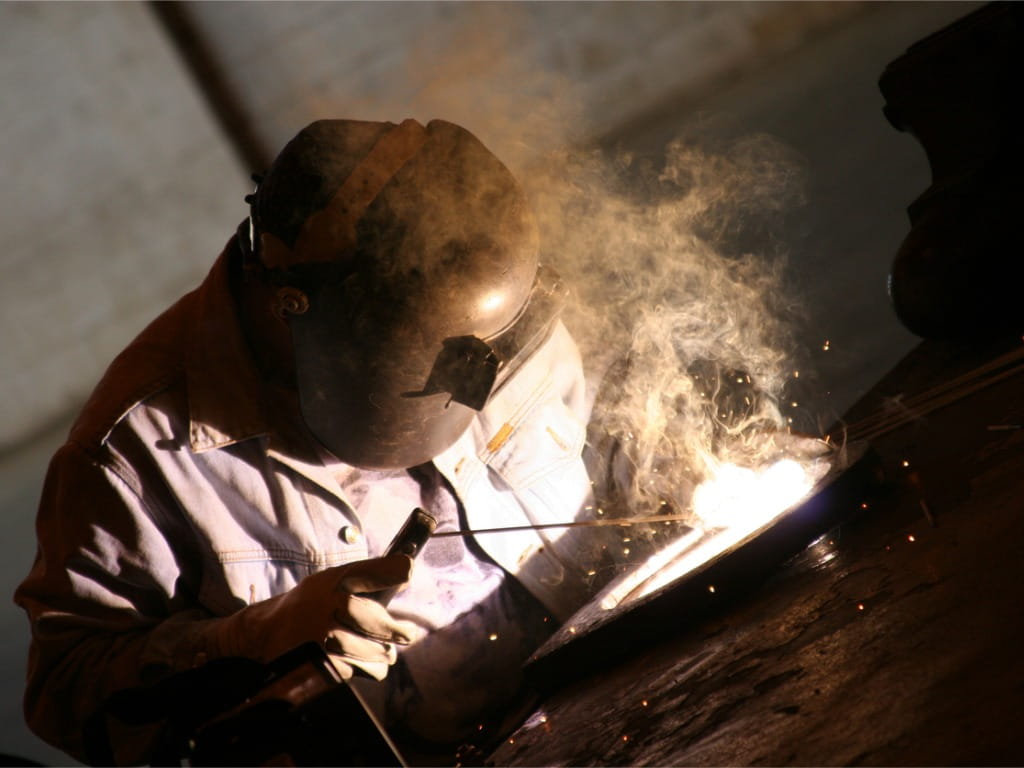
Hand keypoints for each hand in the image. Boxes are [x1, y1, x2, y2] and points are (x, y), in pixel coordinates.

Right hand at [210, 553, 416, 679]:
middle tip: (405, 633)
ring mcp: (331, 638)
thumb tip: (408, 571)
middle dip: (401, 632)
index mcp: (339, 580)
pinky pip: (369, 670)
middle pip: (389, 628)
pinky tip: (350, 656)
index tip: (406, 574)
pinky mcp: (329, 665)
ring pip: (383, 654)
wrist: (267, 632)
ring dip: (382, 653)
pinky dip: (366, 667)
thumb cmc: (311, 602)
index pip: (381, 572)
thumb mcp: (334, 579)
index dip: (398, 572)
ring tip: (370, 646)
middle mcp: (336, 606)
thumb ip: (370, 575)